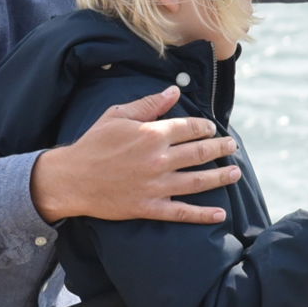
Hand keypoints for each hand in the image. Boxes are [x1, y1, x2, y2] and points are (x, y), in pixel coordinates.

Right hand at [31, 86, 239, 224]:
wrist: (71, 179)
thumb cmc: (93, 144)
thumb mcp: (118, 116)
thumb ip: (149, 104)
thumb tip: (174, 91)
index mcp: (152, 134)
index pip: (189, 128)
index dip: (205, 128)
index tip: (212, 129)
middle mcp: (159, 159)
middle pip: (200, 152)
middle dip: (220, 148)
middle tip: (233, 147)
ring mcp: (156, 185)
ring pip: (198, 180)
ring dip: (221, 177)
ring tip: (235, 173)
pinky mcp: (150, 207)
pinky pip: (182, 211)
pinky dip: (203, 215)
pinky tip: (220, 214)